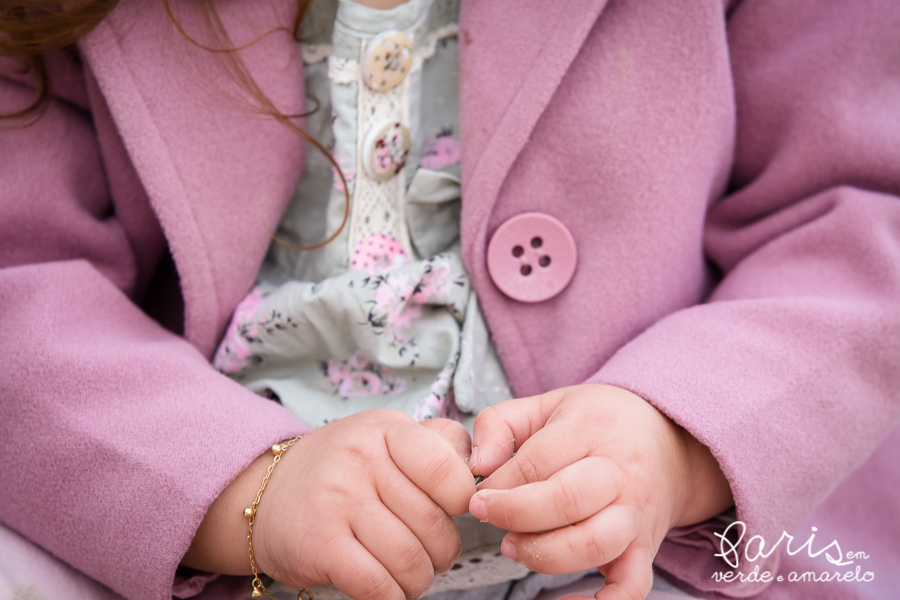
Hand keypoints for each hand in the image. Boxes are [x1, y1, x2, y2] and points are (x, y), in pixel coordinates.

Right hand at [182, 411, 474, 599]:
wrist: (266, 494)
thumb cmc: (342, 469)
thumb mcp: (386, 438)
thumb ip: (437, 444)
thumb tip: (483, 465)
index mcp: (385, 431)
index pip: (447, 468)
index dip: (462, 500)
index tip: (452, 511)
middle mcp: (360, 460)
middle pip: (433, 524)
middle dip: (443, 551)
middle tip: (431, 553)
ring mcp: (338, 501)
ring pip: (410, 559)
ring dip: (419, 579)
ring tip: (411, 573)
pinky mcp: (320, 545)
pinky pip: (377, 585)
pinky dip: (393, 596)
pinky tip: (388, 589)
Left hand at [467, 385, 731, 599]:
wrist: (668, 437)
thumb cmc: (597, 423)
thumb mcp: (545, 404)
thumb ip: (499, 424)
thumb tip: (477, 464)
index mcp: (589, 430)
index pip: (538, 460)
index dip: (499, 484)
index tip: (479, 495)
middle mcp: (618, 472)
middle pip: (567, 499)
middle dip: (517, 515)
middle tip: (489, 516)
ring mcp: (634, 513)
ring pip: (594, 543)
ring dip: (545, 554)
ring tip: (515, 546)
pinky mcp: (645, 548)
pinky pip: (631, 586)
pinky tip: (563, 599)